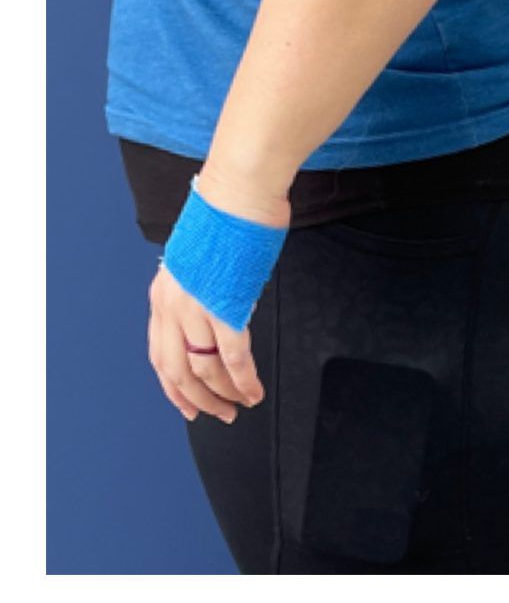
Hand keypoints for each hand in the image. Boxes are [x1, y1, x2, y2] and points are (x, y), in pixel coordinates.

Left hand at [147, 160, 288, 422]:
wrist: (238, 187)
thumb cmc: (228, 211)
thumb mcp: (200, 255)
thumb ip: (202, 285)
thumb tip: (222, 302)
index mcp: (163, 293)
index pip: (160, 355)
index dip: (173, 386)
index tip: (189, 404)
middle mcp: (172, 305)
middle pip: (177, 371)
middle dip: (198, 400)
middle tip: (219, 415)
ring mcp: (197, 307)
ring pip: (204, 369)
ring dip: (223, 394)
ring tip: (242, 406)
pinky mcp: (227, 304)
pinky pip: (233, 355)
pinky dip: (244, 379)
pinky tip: (254, 391)